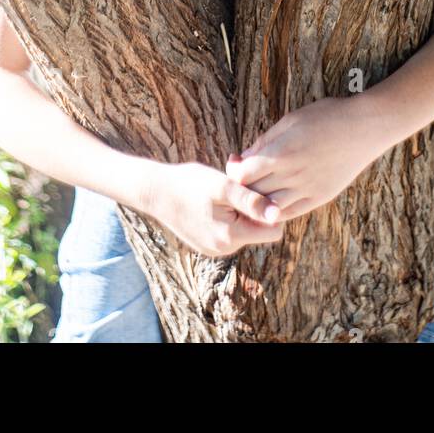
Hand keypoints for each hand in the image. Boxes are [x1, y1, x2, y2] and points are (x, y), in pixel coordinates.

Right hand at [144, 161, 285, 257]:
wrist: (155, 192)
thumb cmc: (189, 183)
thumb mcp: (222, 186)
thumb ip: (251, 201)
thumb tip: (278, 214)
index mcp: (231, 236)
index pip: (273, 231)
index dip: (270, 209)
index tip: (256, 190)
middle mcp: (225, 249)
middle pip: (259, 231)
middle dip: (254, 209)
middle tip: (236, 187)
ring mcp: (215, 249)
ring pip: (245, 230)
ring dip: (240, 212)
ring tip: (223, 192)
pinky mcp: (208, 244)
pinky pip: (230, 232)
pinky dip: (229, 217)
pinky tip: (214, 201)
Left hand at [224, 95, 389, 221]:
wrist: (364, 128)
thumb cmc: (326, 116)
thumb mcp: (291, 119)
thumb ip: (265, 140)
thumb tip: (244, 158)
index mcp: (281, 151)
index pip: (243, 174)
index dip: (234, 171)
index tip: (236, 163)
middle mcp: (292, 174)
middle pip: (253, 192)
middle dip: (242, 187)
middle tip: (242, 179)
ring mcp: (307, 189)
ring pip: (269, 207)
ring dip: (257, 202)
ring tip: (255, 192)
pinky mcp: (320, 198)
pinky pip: (291, 213)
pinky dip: (276, 211)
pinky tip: (271, 203)